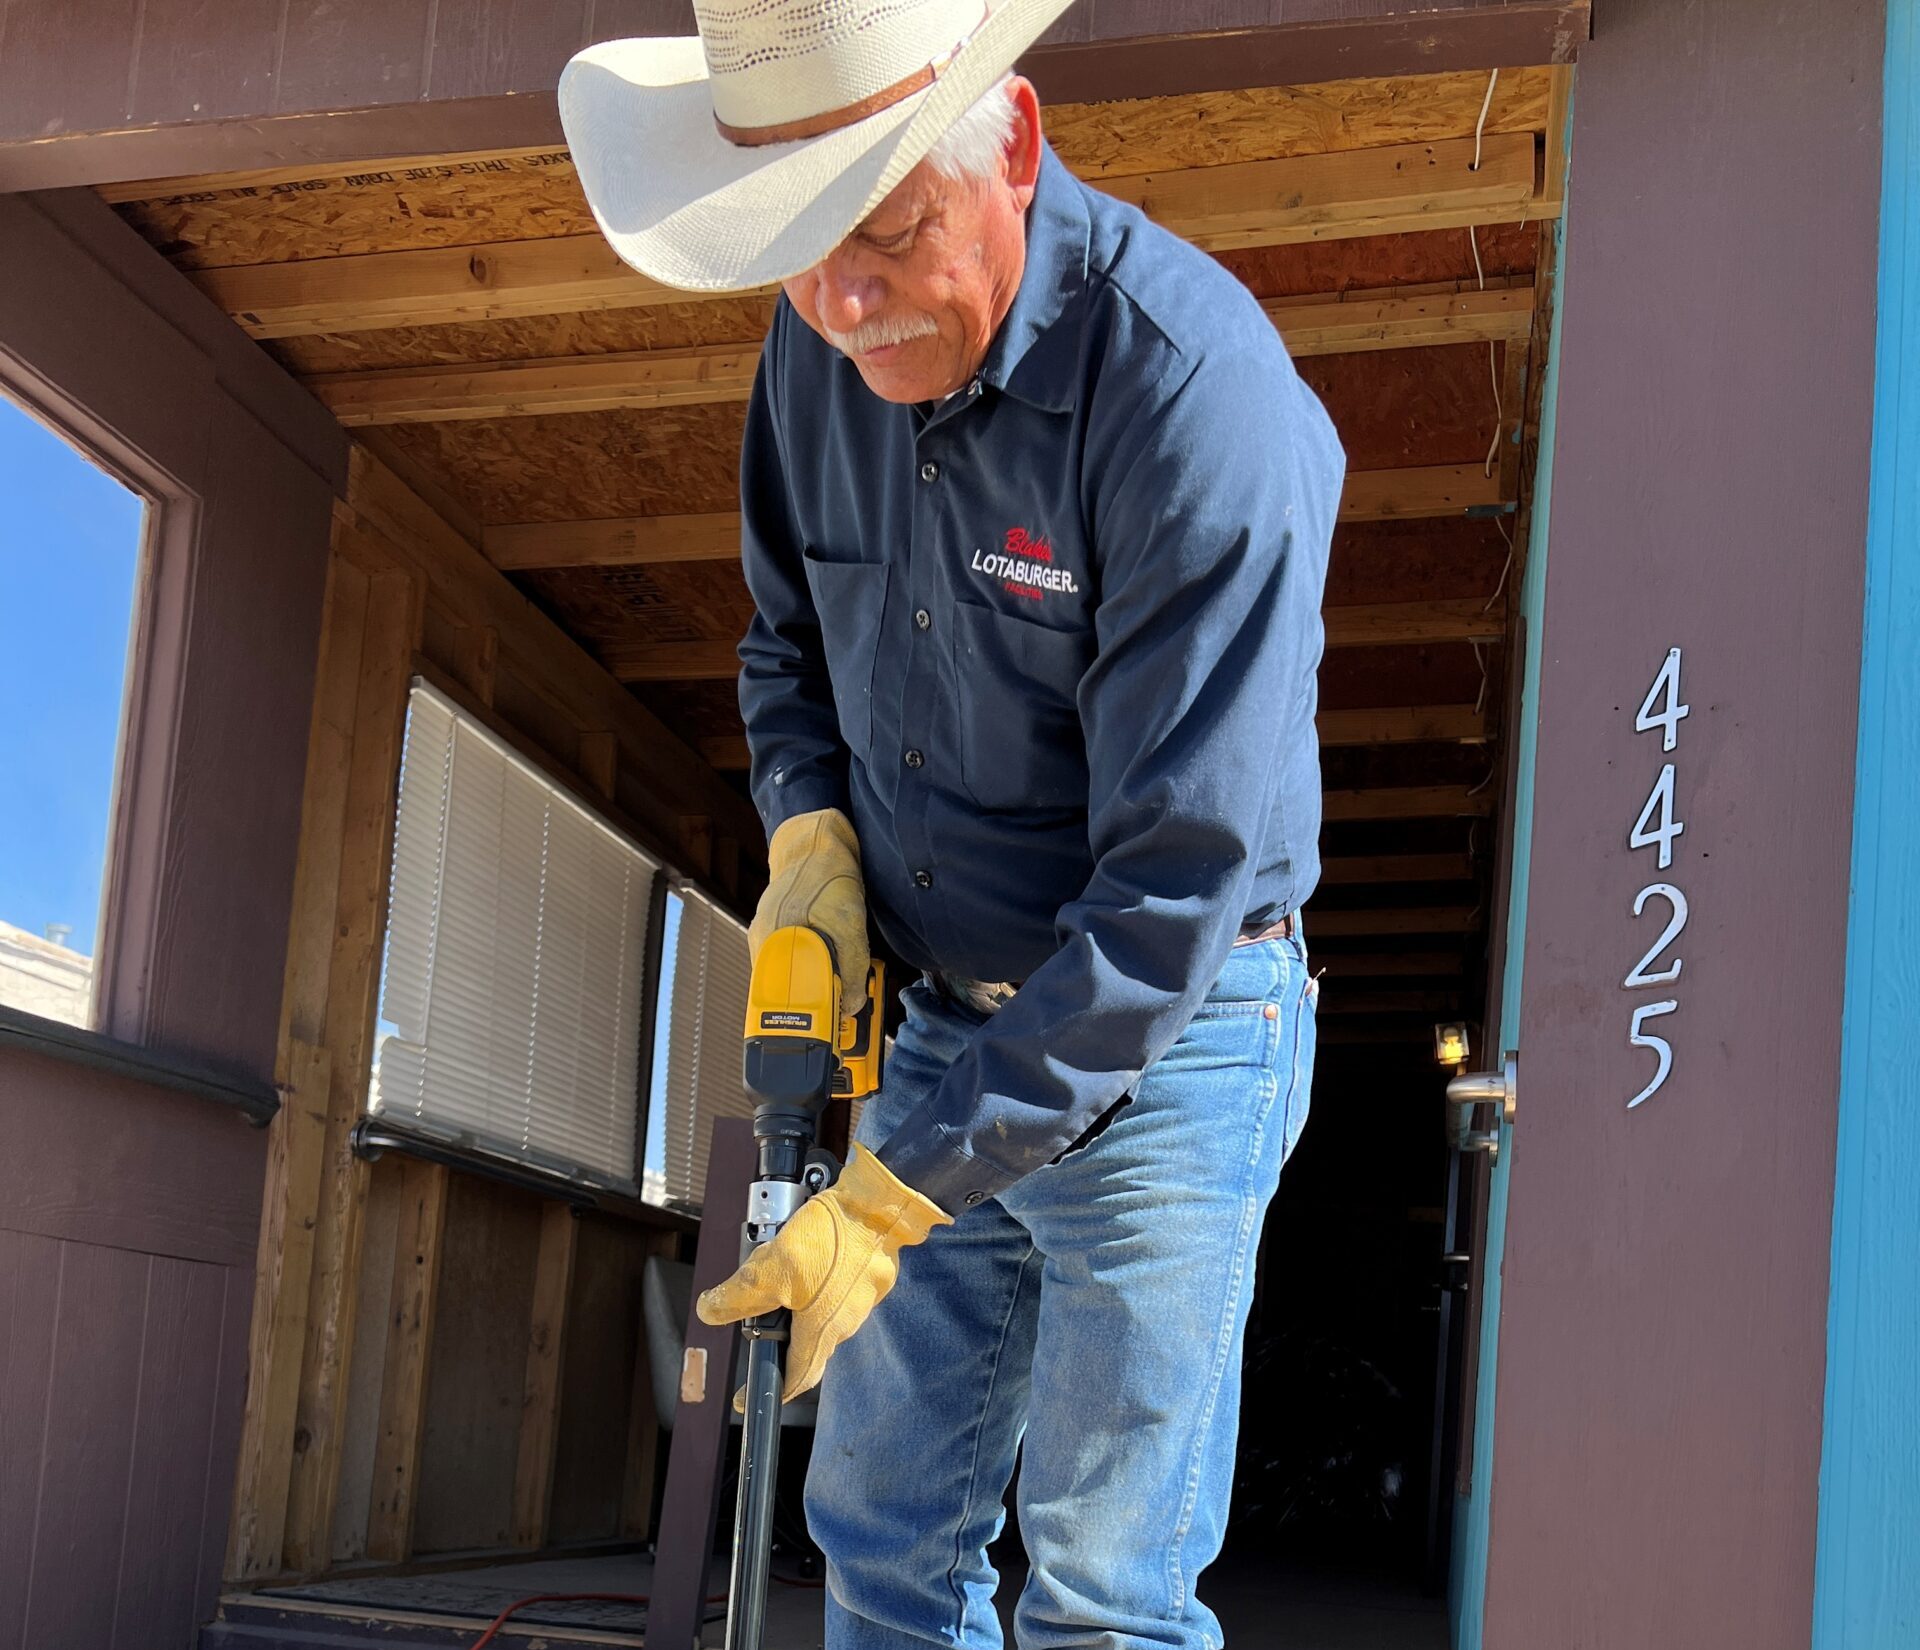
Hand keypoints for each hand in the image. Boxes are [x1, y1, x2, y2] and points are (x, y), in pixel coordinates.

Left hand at [696, 1145, 950, 1401]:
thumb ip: (738, 1295)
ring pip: (819, 1309)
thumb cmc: (832, 1240)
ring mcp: (860, 1297)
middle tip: (754, 1307)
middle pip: (804, 1341)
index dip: (769, 1391)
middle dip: (777, 1328)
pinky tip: (805, 1244)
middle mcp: (845, 1322)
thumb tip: (710, 1310)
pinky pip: (835, 1283)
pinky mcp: (868, 1272)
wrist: (881, 1204)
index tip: (747, 1399)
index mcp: (821, 1331)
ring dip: (795, 1295)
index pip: (795, 1379)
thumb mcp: (770, 1268)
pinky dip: (815, 1273)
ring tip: (777, 1260)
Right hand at [749, 808, 868, 1008]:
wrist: (817, 841)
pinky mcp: (779, 927)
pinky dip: (814, 963)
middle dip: (814, 1000)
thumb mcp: (850, 924)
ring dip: (816, 981)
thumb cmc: (828, 875)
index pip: (781, 998)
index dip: (806, 1015)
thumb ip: (852, 968)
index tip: (827, 1025)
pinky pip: (794, 957)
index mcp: (771, 941)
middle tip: (839, 1006)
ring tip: (840, 982)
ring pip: (792, 974)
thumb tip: (850, 1007)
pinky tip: (831, 958)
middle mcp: (763, 940)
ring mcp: (768, 932)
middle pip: (786, 989)